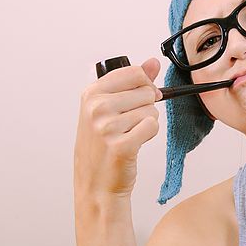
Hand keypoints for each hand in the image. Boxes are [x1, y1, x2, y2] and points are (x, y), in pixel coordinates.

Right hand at [74, 58, 162, 201]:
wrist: (96, 183)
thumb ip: (132, 83)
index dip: (145, 85)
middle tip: (129, 125)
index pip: (134, 73)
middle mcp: (97, 107)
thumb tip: (153, 62)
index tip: (139, 99)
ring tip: (129, 136)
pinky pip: (152, 127)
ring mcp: (107, 126)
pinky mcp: (121, 145)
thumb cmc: (102, 146)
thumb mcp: (109, 109)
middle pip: (147, 92)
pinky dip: (148, 136)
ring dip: (147, 125)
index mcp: (91, 93)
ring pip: (151, 111)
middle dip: (145, 108)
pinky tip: (134, 144)